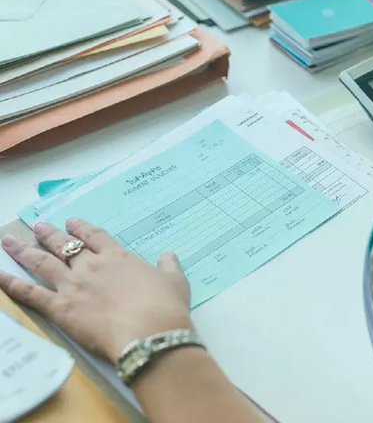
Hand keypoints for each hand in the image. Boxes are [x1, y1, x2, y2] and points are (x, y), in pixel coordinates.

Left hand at [0, 219, 191, 362]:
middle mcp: (92, 266)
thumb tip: (168, 254)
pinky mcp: (60, 308)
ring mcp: (73, 285)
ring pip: (43, 263)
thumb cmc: (166, 306)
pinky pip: (30, 294)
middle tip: (39, 226)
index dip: (82, 228)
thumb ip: (168, 266)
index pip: (96, 236)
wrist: (151, 331)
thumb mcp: (175, 281)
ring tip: (10, 241)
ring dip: (25, 251)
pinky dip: (11, 284)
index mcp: (118, 257)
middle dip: (50, 235)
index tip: (73, 222)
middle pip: (65, 245)